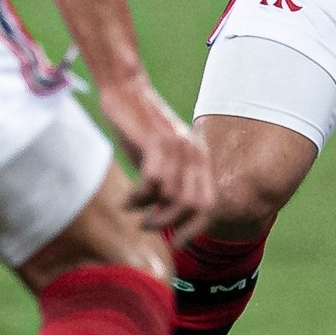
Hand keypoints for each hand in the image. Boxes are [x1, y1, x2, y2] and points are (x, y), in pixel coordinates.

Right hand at [94, 73, 214, 232]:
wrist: (128, 91)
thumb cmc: (142, 127)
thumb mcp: (163, 156)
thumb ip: (170, 181)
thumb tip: (166, 214)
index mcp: (200, 158)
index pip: (209, 204)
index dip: (196, 228)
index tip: (178, 243)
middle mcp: (194, 154)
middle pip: (194, 206)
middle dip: (171, 224)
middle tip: (147, 226)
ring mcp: (178, 148)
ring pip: (172, 197)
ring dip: (149, 212)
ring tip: (131, 209)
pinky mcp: (157, 143)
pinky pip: (152, 183)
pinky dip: (137, 198)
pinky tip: (126, 199)